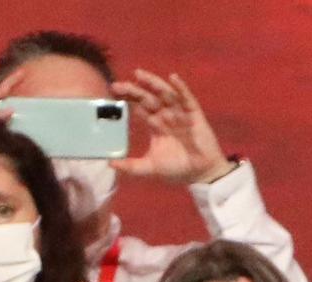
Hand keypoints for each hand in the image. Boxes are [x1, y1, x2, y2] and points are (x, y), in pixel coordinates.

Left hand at [111, 69, 231, 186]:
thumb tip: (110, 163)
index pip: (139, 106)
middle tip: (118, 85)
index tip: (113, 92)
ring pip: (165, 93)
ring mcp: (180, 113)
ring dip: (153, 83)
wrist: (201, 175)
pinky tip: (173, 78)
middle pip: (148, 97)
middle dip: (134, 90)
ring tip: (139, 75)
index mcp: (155, 124)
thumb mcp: (151, 168)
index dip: (127, 98)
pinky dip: (181, 88)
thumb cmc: (178, 169)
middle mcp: (166, 115)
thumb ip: (131, 166)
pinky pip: (187, 98)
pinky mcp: (194, 115)